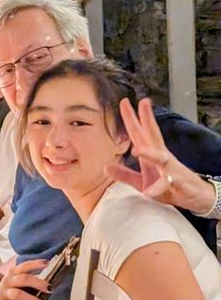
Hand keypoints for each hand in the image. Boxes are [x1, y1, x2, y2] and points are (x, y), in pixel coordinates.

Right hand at [0, 258, 49, 299]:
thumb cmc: (12, 298)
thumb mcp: (18, 287)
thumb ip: (29, 284)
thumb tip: (49, 285)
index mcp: (13, 274)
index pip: (24, 266)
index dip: (35, 263)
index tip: (47, 262)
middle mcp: (7, 281)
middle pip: (23, 278)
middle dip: (38, 283)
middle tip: (50, 289)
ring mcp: (2, 293)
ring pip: (18, 294)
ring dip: (32, 299)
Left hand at [105, 97, 215, 213]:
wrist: (194, 198)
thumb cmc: (167, 187)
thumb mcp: (142, 181)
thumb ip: (125, 174)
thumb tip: (105, 167)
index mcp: (151, 153)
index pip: (139, 133)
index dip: (131, 118)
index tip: (124, 101)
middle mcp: (160, 157)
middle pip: (152, 136)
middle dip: (147, 120)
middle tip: (143, 103)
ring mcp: (169, 169)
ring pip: (160, 158)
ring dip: (149, 154)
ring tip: (136, 151)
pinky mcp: (176, 184)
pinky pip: (166, 185)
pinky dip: (156, 188)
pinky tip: (148, 192)